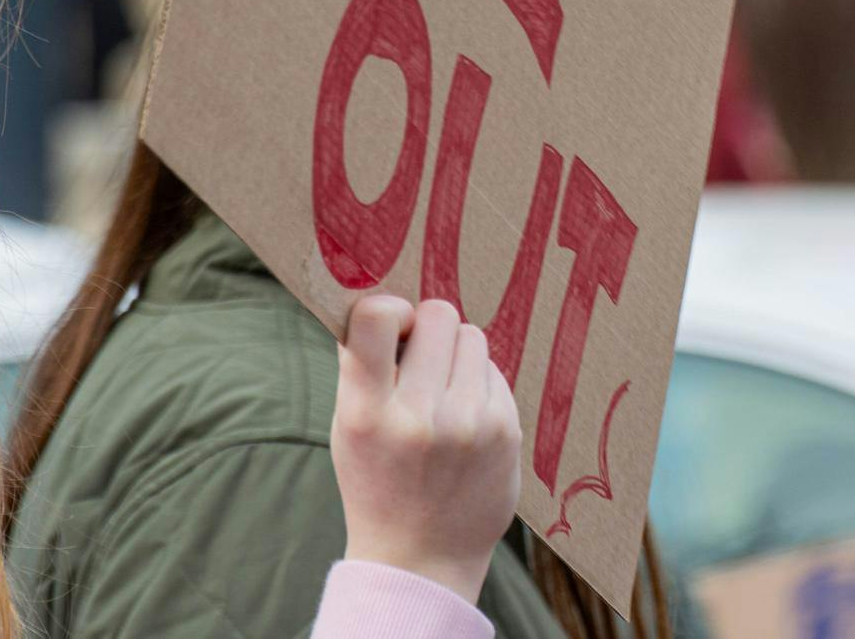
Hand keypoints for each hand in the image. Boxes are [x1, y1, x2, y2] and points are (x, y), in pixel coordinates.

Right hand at [331, 296, 521, 603]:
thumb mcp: (348, 426)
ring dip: (456, 354)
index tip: (391, 327)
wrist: (421, 559)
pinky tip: (464, 419)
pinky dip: (478, 384)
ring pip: (472, 337)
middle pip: (438, 315)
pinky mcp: (506, 431)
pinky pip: (494, 370)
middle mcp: (420, 416)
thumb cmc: (377, 480)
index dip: (388, 308)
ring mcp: (470, 424)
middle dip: (427, 329)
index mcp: (368, 412)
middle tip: (418, 360)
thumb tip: (381, 297)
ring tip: (442, 392)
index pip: (376, 317)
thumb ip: (359, 364)